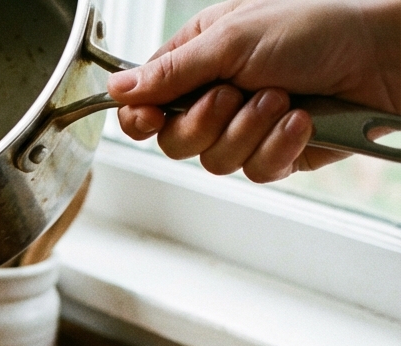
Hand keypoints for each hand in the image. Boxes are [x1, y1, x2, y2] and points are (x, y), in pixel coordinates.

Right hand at [108, 0, 400, 181]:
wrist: (384, 57)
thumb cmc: (318, 28)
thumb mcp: (233, 39)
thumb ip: (171, 71)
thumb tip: (117, 88)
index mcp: (198, 58)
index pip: (144, 101)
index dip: (140, 118)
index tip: (147, 120)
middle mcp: (217, 95)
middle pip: (173, 140)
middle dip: (206, 122)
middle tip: (237, 94)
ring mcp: (246, 127)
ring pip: (213, 161)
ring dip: (248, 131)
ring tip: (282, 100)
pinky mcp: (276, 153)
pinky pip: (254, 172)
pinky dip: (278, 147)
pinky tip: (301, 121)